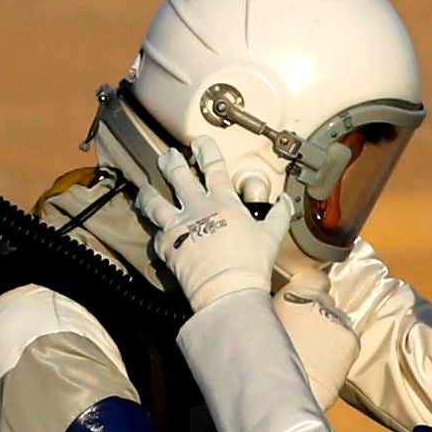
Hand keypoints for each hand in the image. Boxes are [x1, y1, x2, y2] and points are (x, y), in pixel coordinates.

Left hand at [125, 116, 282, 314]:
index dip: (205, 150)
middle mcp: (196, 208)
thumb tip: (286, 202)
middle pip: (177, 175)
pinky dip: (156, 233)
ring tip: (144, 188)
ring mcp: (178, 226)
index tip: (199, 142)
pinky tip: (155, 232)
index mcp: (223, 202)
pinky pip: (155, 235)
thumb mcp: (271, 236)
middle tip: (167, 156)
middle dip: (170, 161)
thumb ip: (279, 216)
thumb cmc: (250, 264)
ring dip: (147, 193)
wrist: (227, 289)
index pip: (213, 166)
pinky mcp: (166, 246)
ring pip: (154, 201)